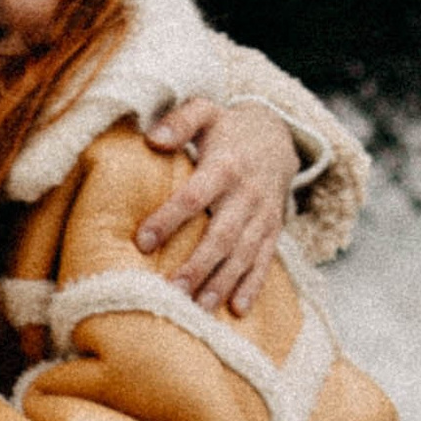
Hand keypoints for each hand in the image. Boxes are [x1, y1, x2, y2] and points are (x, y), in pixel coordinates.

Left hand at [137, 99, 299, 315]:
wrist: (277, 139)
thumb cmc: (228, 129)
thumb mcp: (205, 111)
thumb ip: (179, 120)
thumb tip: (152, 139)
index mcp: (226, 166)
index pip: (195, 196)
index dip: (169, 219)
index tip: (142, 242)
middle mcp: (248, 195)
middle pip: (222, 235)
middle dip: (198, 265)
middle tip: (172, 291)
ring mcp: (263, 216)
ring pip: (243, 255)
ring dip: (222, 283)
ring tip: (198, 309)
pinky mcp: (273, 232)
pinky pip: (264, 262)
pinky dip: (252, 287)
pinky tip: (236, 310)